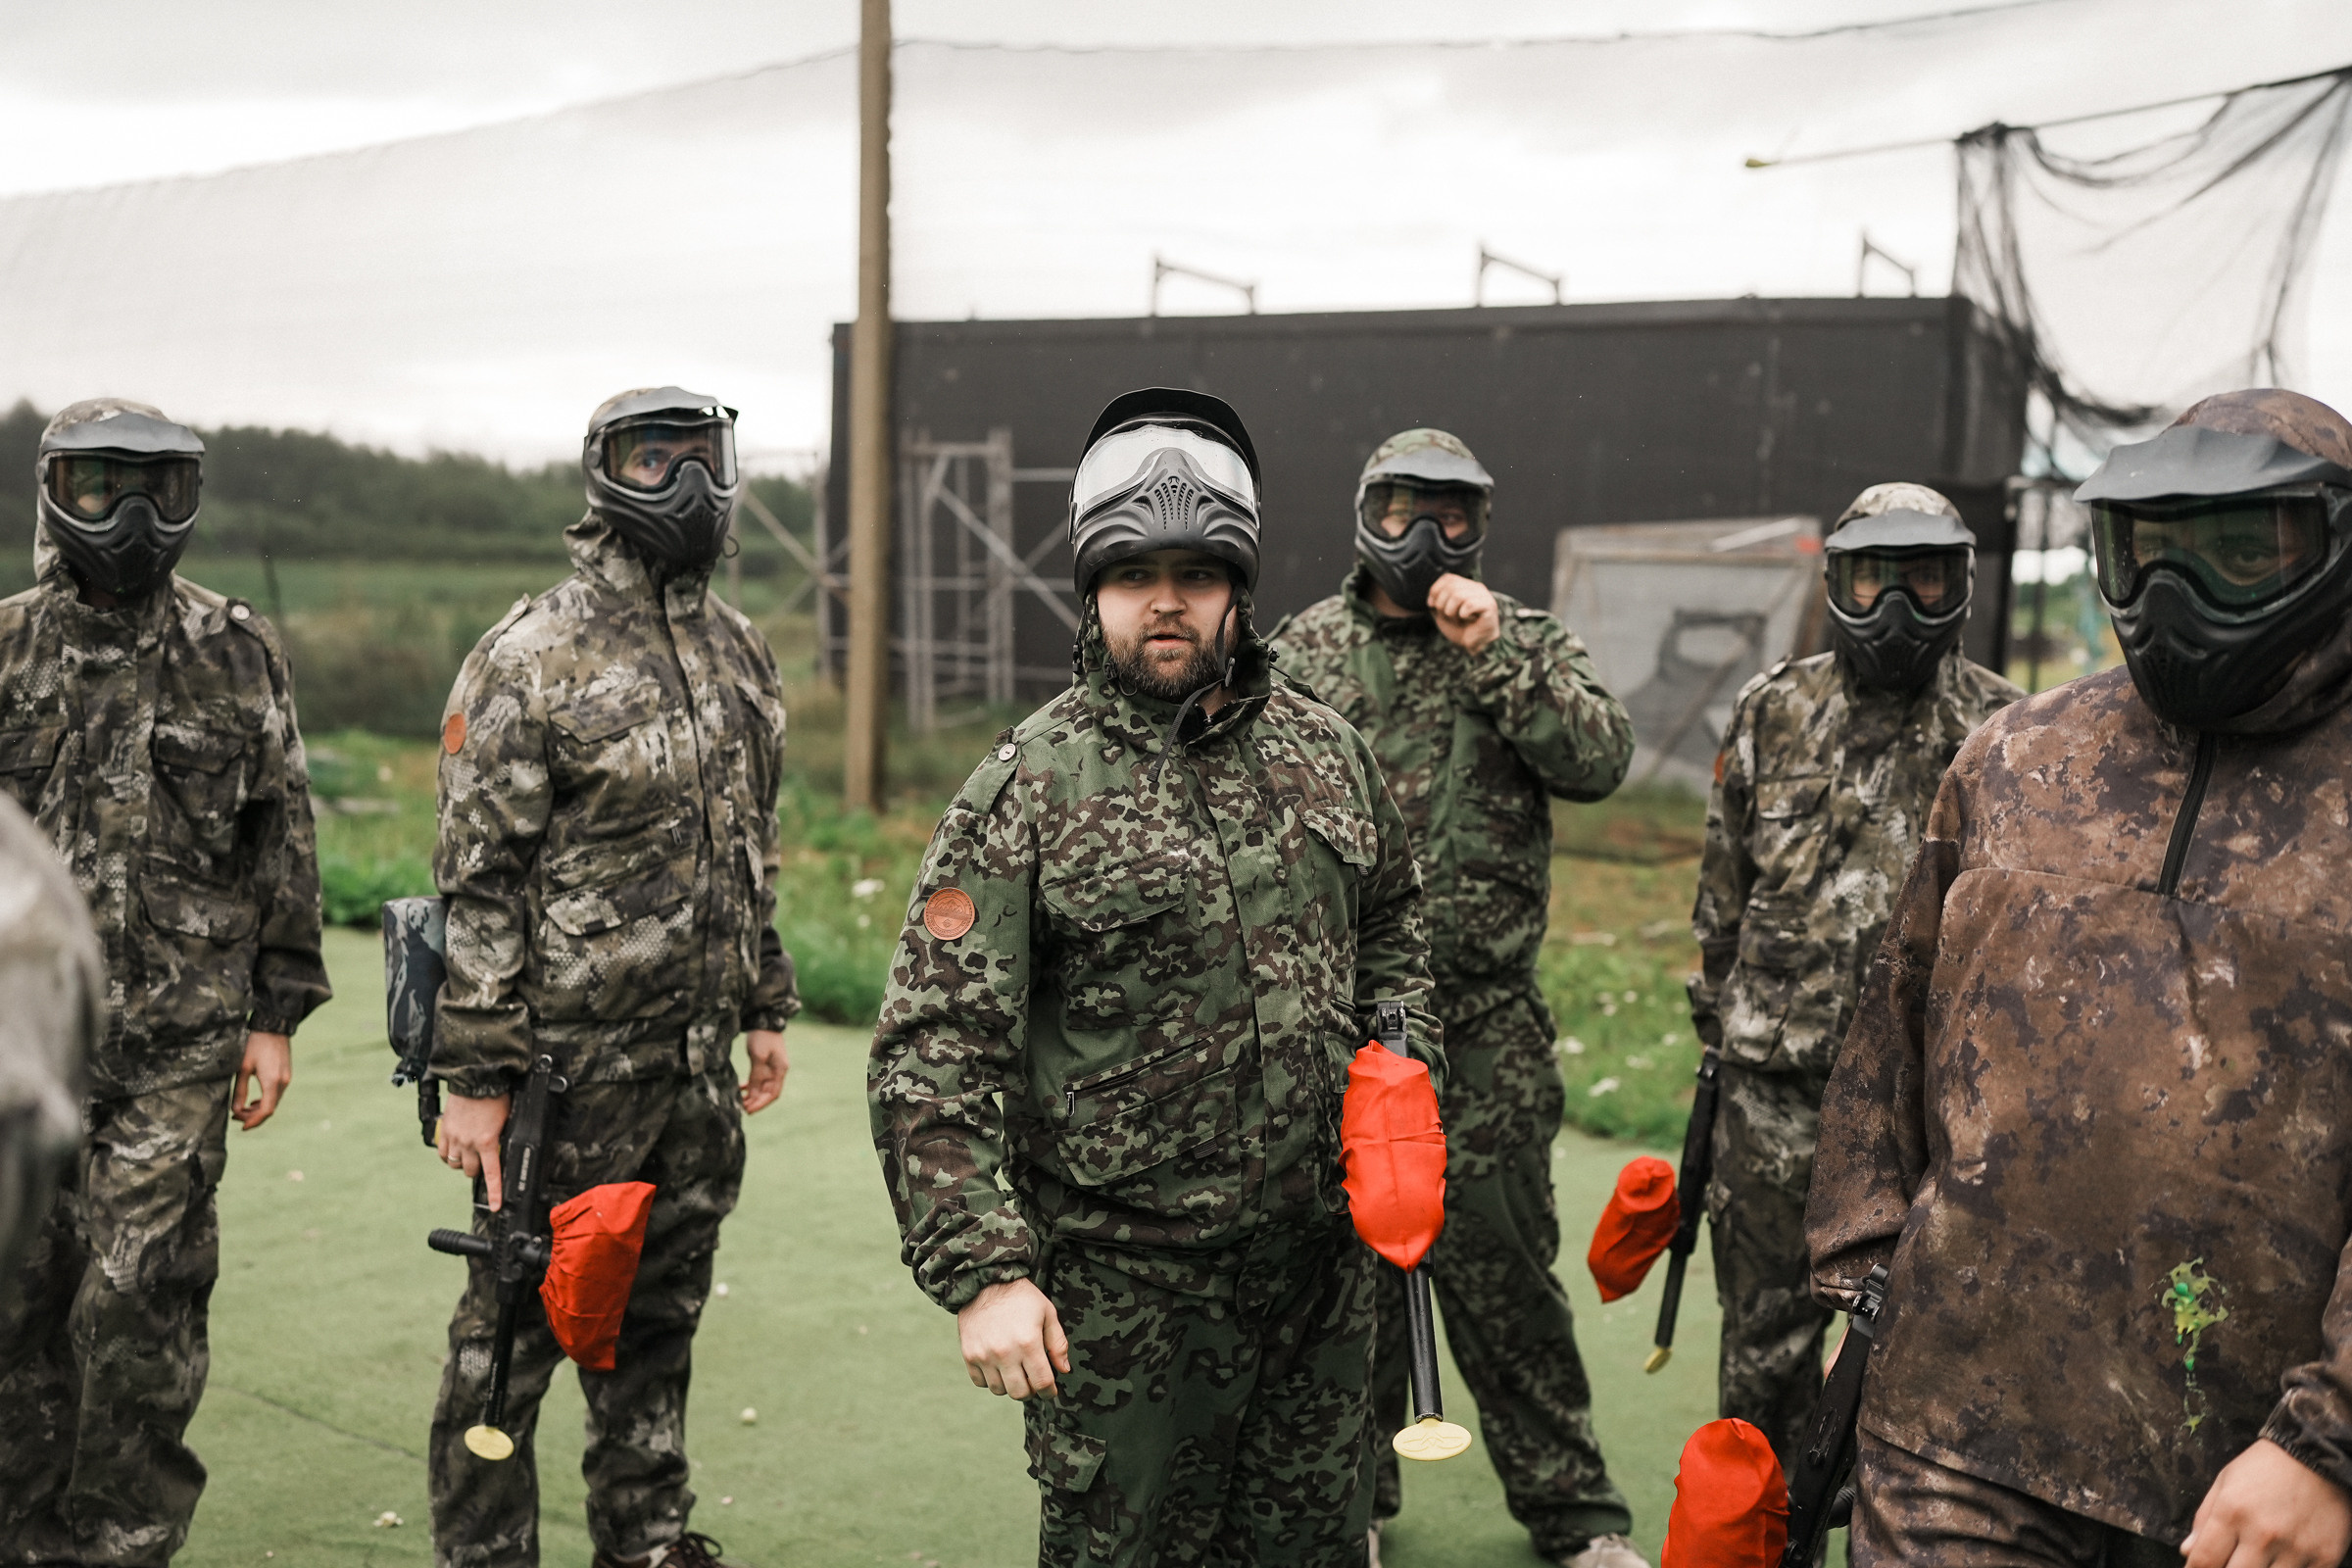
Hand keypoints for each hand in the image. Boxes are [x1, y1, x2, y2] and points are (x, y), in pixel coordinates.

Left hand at [232, 1032, 291, 1129]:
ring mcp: (287, 1079)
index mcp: (272, 1081)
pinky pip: (277, 1095)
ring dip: (259, 1109)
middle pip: (270, 1109)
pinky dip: (265, 1101)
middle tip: (236, 1117)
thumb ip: (240, 1090)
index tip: (242, 1127)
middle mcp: (283, 1082)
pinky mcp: (286, 1075)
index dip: (253, 1121)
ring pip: (274, 1102)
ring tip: (242, 1110)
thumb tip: (236, 1111)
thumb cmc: (255, 1045)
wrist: (273, 1028)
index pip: (266, 1110)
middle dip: (253, 1117)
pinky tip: (255, 1101)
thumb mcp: (242, 1068)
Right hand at [437, 1091, 511, 1210]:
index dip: (494, 1193)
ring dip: (463, 1164)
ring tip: (469, 1156)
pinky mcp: (445, 1131)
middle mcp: (469, 1143)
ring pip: (456, 1164)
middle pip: (471, 1171)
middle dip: (478, 1171)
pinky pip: (444, 1153)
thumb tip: (502, 1149)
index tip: (495, 1206)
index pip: (492, 1174)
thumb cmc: (495, 1096)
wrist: (476, 1079)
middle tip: (482, 1163)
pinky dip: (449, 1157)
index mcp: (488, 1142)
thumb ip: (502, 1137)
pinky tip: (455, 1152)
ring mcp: (455, 1138)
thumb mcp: (507, 1119)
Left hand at [741, 1029, 788, 1113]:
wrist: (764, 1019)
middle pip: (768, 1093)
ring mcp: (773, 1067)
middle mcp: (778, 1071)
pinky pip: (759, 1080)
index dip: (761, 1104)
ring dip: (752, 1095)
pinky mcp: (766, 1063)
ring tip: (740, 1100)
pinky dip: (751, 1086)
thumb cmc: (762, 1037)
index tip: (748, 1111)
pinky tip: (741, 1088)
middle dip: (756, 1102)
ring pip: (762, 1087)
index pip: (772, 1094)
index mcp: (780, 1070)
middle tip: (741, 1108)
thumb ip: (757, 1076)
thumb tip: (753, 1094)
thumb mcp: (758, 1056)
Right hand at [957, 1278, 1070, 1400]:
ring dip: (1010, 1385)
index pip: (1042, 1382)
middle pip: (1020, 1393)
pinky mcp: (969, 1354)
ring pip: (999, 1390)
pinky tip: (998, 1366)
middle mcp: (1005, 1352)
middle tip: (1032, 1380)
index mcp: (1028, 1342)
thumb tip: (1064, 1370)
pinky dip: (990, 1379)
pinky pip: (980, 1382)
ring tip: (1015, 1371)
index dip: (1049, 1392)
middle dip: (1030, 1391)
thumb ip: (1058, 1344)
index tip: (1050, 1391)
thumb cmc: (1022, 1297)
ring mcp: (984, 1355)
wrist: (986, 1281)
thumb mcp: (1047, 1313)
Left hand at [1426, 573, 1499, 651]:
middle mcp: (1476, 587)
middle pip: (1451, 587)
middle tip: (1447, 616)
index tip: (1432, 605)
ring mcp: (1484, 595)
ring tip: (1457, 619)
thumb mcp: (1442, 613)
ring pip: (1458, 596)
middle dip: (1442, 604)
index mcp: (1466, 585)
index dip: (1435, 590)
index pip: (1448, 578)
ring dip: (1452, 612)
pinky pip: (1469, 605)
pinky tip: (1468, 619)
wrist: (1474, 644)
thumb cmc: (1460, 628)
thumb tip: (1431, 598)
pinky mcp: (1489, 605)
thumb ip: (1436, 601)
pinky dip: (1463, 615)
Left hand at [2183, 1439, 2351, 1567]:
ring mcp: (2295, 1548)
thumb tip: (2187, 1551)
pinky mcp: (2324, 1557)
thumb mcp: (2225, 1481)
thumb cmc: (2265, 1467)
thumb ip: (2203, 1518)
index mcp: (2232, 1512)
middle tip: (2229, 1561)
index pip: (2204, 1560)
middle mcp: (2262, 1534)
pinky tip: (2281, 1562)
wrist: (2317, 1455)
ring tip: (2255, 1559)